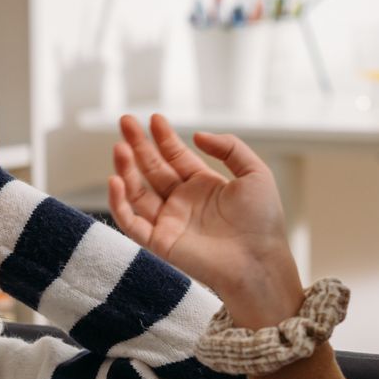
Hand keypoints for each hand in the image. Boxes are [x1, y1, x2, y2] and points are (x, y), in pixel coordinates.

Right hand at [109, 113, 304, 324]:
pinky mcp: (159, 242)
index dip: (163, 137)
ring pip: (137, 192)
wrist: (259, 260)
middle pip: (152, 169)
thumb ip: (229, 147)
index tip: (154, 118)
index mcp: (203, 185)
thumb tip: (196, 135)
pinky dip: (119, 203)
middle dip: (138, 145)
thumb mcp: (254, 172)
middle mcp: (182, 202)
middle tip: (125, 121)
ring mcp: (169, 222)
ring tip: (120, 147)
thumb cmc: (262, 221)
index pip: (175, 156)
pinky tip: (116, 181)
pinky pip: (131, 222)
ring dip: (126, 169)